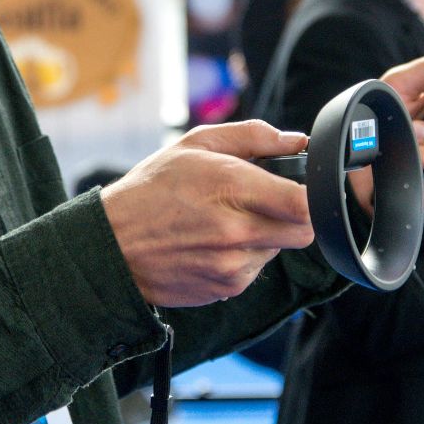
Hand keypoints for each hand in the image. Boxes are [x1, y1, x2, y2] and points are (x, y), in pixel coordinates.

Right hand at [100, 121, 313, 307]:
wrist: (112, 245)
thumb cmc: (151, 190)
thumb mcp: (195, 145)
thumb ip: (253, 136)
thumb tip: (296, 141)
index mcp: (231, 187)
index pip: (304, 202)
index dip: (312, 194)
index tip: (301, 187)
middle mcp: (236, 230)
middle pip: (304, 231)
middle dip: (295, 216)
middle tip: (268, 203)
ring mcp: (232, 264)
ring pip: (279, 250)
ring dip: (265, 236)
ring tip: (226, 222)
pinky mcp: (226, 288)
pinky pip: (255, 269)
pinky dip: (244, 256)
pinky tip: (214, 243)